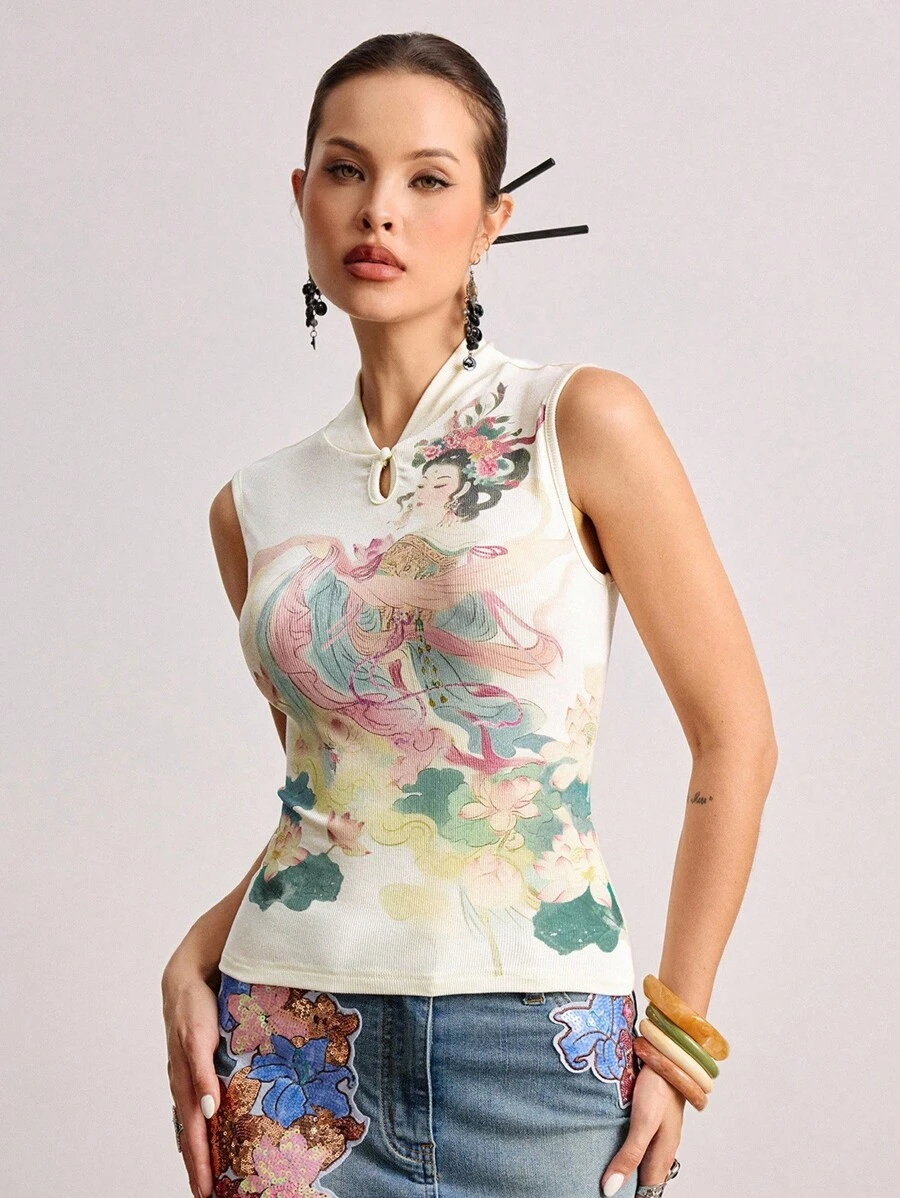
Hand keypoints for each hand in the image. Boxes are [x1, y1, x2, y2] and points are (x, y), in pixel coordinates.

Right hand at [161, 962, 221, 1197]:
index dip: (199, 1163)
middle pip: (190, 1133)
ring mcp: (185, 1076)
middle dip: (197, 1165)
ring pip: (189, 1121)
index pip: (194, 1133)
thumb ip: (202, 1074)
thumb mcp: (199, 1040)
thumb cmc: (195, 1008)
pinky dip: (196, 1125)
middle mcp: (183, 1083)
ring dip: (197, 1149)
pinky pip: (191, 1103)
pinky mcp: (191, 1066)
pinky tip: (202, 1132)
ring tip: (204, 1174)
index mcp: (185, 1082)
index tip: (205, 1191)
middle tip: (205, 1195)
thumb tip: (207, 1112)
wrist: (185, 979)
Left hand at [600, 1064, 684, 1195]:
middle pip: (645, 1177)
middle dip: (629, 1186)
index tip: (610, 1196)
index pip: (647, 1190)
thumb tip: (611, 1189)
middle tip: (606, 1186)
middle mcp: (662, 1146)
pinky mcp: (652, 1116)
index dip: (631, 1197)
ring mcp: (658, 1131)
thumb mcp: (643, 1122)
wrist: (669, 1054)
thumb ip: (630, 1155)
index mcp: (662, 1154)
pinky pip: (640, 1141)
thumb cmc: (659, 1086)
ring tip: (608, 1170)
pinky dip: (628, 1148)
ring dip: (628, 1167)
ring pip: (643, 1159)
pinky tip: (614, 1141)